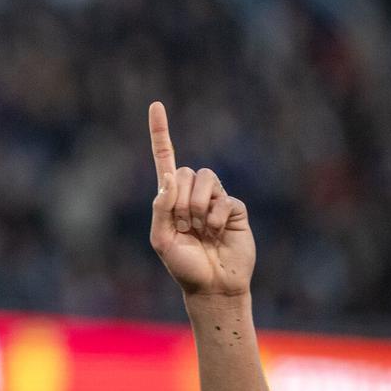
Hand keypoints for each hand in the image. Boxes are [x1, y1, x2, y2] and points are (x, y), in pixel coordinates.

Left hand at [149, 102, 254, 296]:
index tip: (156, 104)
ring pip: (204, 179)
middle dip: (180, 200)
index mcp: (171, 198)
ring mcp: (215, 199)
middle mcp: (192, 194)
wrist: (213, 285)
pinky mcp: (234, 207)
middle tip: (186, 226)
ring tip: (201, 229)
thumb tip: (169, 178)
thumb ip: (160, 208)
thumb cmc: (184, 265)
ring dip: (197, 207)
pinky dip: (215, 219)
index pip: (165, 159)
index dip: (160, 132)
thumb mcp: (162, 239)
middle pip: (184, 171)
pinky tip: (217, 233)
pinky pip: (223, 200)